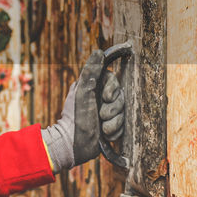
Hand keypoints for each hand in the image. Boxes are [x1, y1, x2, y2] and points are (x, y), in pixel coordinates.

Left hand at [41, 49, 125, 173]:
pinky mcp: (110, 128)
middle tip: (101, 115)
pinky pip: (122, 127)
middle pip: (120, 98)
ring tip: (102, 129)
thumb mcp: (82, 91)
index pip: (113, 82)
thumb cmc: (75, 117)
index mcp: (92, 88)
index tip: (105, 97)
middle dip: (113, 109)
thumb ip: (91, 71)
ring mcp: (105, 115)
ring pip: (122, 113)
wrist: (74, 145)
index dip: (113, 90)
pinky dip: (114, 132)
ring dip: (113, 122)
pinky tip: (105, 135)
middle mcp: (99, 100)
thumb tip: (98, 51)